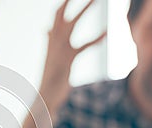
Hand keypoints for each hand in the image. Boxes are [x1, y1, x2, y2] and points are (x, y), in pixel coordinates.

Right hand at [40, 0, 105, 121]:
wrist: (44, 95)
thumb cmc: (49, 75)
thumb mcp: (49, 54)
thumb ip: (49, 40)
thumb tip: (46, 29)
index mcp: (51, 40)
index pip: (57, 16)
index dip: (64, 4)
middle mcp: (54, 42)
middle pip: (63, 15)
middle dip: (73, 1)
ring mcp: (60, 50)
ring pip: (73, 24)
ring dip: (85, 9)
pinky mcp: (68, 59)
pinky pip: (84, 46)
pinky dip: (96, 39)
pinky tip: (107, 32)